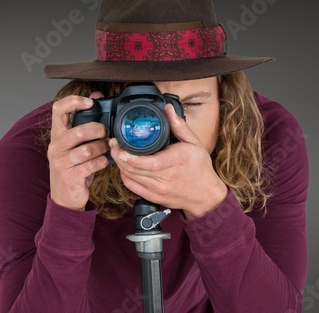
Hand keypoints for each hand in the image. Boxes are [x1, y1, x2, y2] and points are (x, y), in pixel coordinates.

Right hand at [48, 93, 109, 209]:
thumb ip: (84, 121)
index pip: (58, 109)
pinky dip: (102, 162)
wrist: (65, 195)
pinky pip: (92, 165)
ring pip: (87, 150)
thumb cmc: (73, 165)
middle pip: (78, 131)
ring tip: (107, 148)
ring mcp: (60, 162)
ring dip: (102, 148)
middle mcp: (55, 147)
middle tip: (106, 133)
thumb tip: (96, 96)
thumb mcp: (74, 143)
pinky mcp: (70, 176)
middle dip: (98, 130)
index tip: (89, 102)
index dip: (73, 101)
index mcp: (56, 134)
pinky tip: (104, 161)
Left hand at [111, 102, 227, 218]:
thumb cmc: (200, 167)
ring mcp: (159, 190)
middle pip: (134, 169)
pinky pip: (132, 187)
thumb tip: (168, 109)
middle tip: (113, 144)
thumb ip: (179, 126)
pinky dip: (124, 176)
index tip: (119, 146)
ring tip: (117, 153)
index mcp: (176, 161)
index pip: (148, 162)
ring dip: (120, 165)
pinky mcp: (154, 197)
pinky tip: (124, 167)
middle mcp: (166, 177)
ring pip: (131, 177)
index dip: (129, 156)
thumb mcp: (194, 143)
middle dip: (118, 156)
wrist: (205, 194)